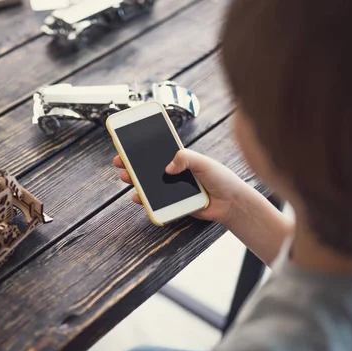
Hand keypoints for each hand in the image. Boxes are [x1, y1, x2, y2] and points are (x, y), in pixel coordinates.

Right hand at [113, 149, 251, 224]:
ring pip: (148, 184)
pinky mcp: (172, 204)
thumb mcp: (204, 162)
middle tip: (120, 162)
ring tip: (126, 177)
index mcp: (179, 160)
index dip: (141, 149)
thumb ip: (186, 158)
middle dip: (131, 164)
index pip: (157, 151)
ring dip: (134, 181)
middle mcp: (173, 173)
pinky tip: (138, 197)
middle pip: (147, 168)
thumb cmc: (221, 179)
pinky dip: (144, 200)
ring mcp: (171, 189)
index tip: (127, 145)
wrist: (231, 203)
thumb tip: (168, 167)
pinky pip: (155, 202)